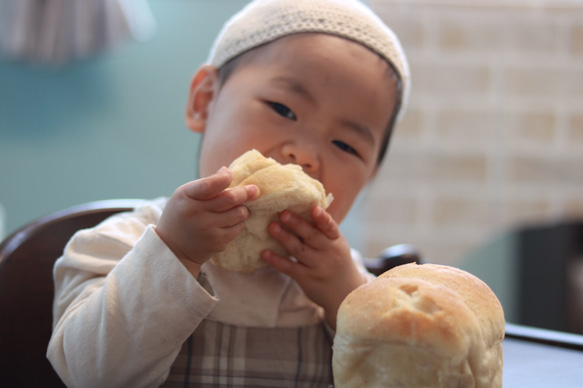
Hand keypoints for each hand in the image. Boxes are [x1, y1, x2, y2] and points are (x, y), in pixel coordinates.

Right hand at [156, 167, 258, 276]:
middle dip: (246, 193)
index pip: (209, 185)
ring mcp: (208, 230)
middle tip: (254, 190)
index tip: (231, 175)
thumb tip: (226, 171)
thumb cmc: (182, 214)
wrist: (173, 248)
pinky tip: (231, 221)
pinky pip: (238, 228)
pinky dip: (238, 222)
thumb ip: (206, 184)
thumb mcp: (185, 195)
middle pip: (230, 199)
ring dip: (243, 208)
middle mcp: (196, 213)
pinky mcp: (217, 243)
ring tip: (239, 207)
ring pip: (239, 214)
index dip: (224, 178)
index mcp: (186, 196)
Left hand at [261, 206, 365, 328]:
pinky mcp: (306, 279)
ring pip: (299, 251)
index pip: (330, 227)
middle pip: (312, 237)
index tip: (314, 208)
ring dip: (284, 238)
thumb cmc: (336, 261)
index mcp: (336, 241)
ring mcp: (317, 267)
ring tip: (271, 227)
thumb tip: (304, 204)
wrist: (345, 294)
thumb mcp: (336, 244)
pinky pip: (289, 268)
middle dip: (297, 224)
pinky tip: (265, 253)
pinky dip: (276, 260)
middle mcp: (328, 253)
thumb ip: (323, 229)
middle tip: (283, 213)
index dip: (322, 218)